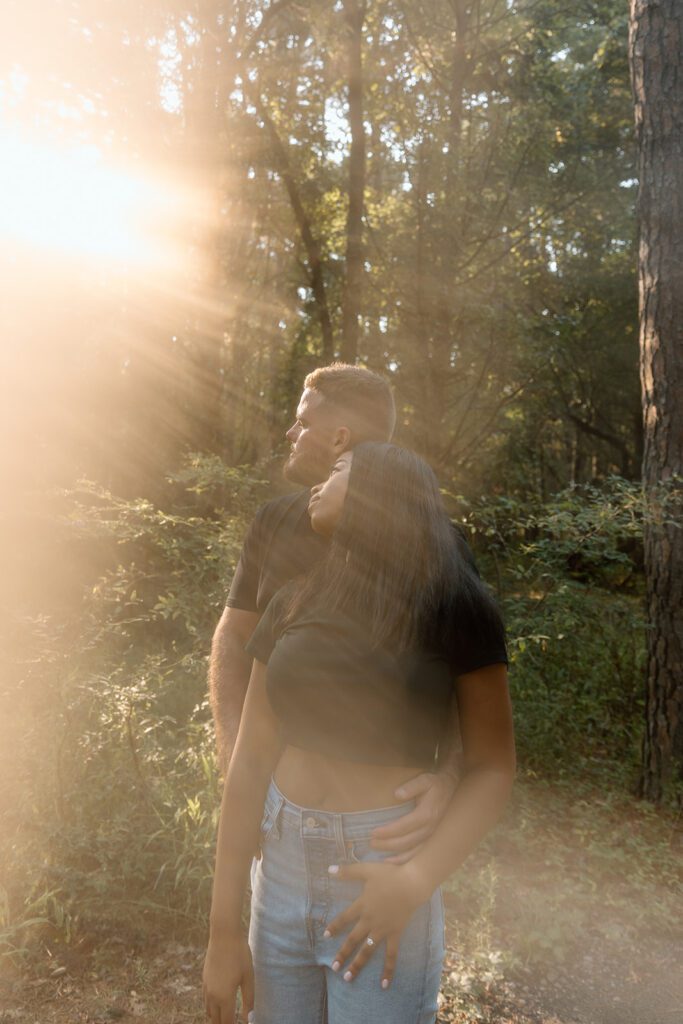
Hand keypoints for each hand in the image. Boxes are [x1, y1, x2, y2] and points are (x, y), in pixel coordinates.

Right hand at [203, 932, 253, 1023]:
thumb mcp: (248, 977)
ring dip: (217, 1018)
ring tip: (227, 1018)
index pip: (227, 1023)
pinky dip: (212, 1008)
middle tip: (233, 1023)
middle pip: (216, 1021)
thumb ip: (249, 1000)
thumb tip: (248, 1018)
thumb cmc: (239, 954)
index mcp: (225, 997)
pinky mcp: (204, 980)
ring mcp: (207, 988)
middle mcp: (213, 996)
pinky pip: (206, 1001)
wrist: (223, 935)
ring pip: (209, 1012)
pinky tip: (220, 1004)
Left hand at [324, 861, 426, 987]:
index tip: (325, 935)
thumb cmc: (390, 875)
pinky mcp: (395, 934)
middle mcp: (370, 921)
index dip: (334, 927)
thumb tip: (329, 870)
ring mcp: (382, 930)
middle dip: (343, 953)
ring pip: (367, 950)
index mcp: (362, 906)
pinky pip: (391, 955)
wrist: (412, 883)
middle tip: (334, 967)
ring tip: (348, 978)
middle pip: (353, 939)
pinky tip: (384, 984)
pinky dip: (388, 970)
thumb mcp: (367, 870)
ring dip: (357, 964)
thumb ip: (348, 871)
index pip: (344, 918)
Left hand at [370, 770, 456, 863]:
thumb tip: (397, 794)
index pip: (403, 826)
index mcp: (426, 814)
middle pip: (406, 841)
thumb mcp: (424, 780)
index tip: (373, 833)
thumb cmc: (434, 784)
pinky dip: (406, 860)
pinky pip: (419, 854)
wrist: (451, 789)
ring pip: (412, 851)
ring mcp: (432, 836)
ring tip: (380, 858)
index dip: (388, 831)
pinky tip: (394, 862)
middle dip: (387, 844)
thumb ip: (411, 786)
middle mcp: (429, 828)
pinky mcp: (432, 839)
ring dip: (396, 856)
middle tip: (371, 844)